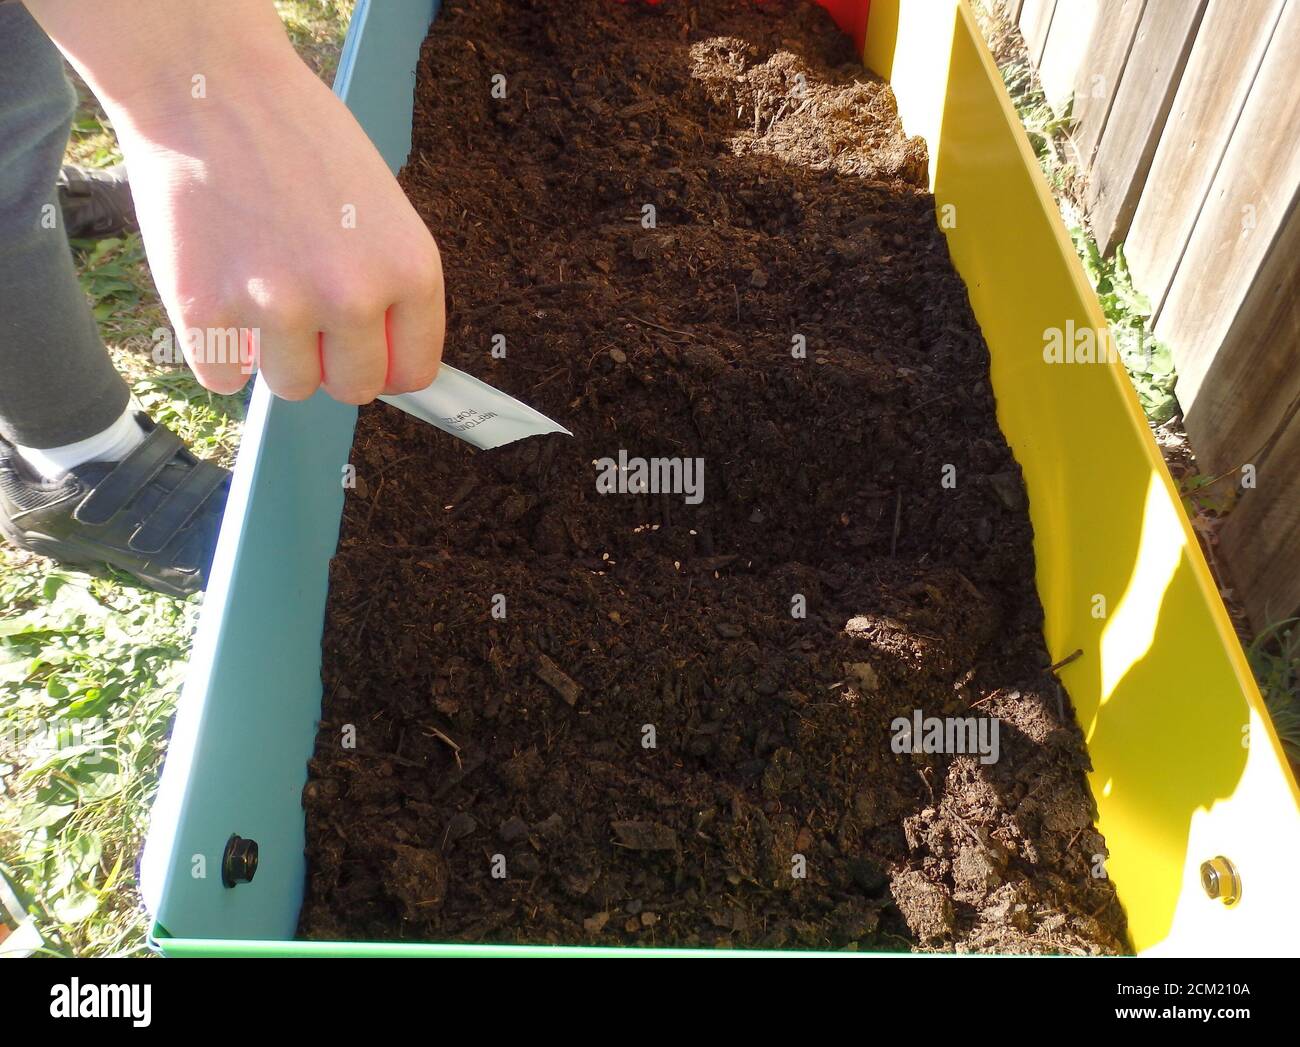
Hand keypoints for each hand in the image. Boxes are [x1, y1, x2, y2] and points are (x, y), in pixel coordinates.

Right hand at [29, 0, 443, 403]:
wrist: (207, 85)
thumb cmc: (297, 136)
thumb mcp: (381, 206)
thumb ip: (389, 283)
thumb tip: (387, 360)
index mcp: (410, 269)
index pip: (414, 371)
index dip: (385, 364)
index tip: (365, 353)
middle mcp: (353, 296)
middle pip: (353, 388)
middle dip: (330, 362)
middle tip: (304, 312)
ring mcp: (279, 307)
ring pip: (289, 386)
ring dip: (273, 354)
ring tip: (257, 286)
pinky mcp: (207, 311)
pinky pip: (222, 377)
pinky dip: (216, 350)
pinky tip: (216, 291)